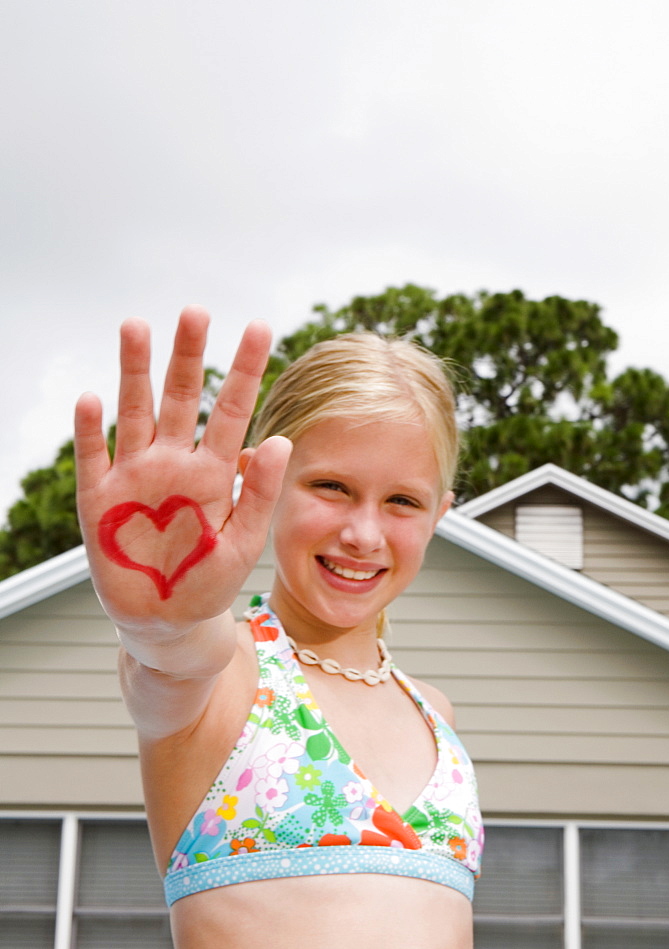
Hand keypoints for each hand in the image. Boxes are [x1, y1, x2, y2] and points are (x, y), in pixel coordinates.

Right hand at [75, 306, 291, 638]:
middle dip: (187, 356)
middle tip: (195, 312)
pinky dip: (92, 432)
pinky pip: (94, 460)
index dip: (244, 369)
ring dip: (134, 373)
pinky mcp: (101, 501)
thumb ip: (260, 492)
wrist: (169, 621)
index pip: (231, 409)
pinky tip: (92, 399)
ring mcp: (135, 478)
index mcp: (214, 471)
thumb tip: (281, 440)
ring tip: (137, 327)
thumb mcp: (244, 540)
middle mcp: (174, 463)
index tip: (259, 327)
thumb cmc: (210, 580)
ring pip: (134, 414)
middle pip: (180, 398)